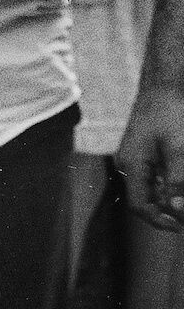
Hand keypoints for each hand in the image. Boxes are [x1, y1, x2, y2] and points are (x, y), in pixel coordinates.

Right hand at [117, 83, 183, 230]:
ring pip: (154, 188)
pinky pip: (158, 175)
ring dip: (171, 196)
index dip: (160, 221)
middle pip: (147, 199)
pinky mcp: (148, 150)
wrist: (167, 81)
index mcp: (132, 164)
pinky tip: (181, 178)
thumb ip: (178, 181)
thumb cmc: (171, 110)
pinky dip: (172, 182)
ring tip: (183, 198)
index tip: (181, 227)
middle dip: (169, 209)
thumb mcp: (178, 148)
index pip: (139, 205)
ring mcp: (138, 156)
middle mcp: (130, 163)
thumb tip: (178, 211)